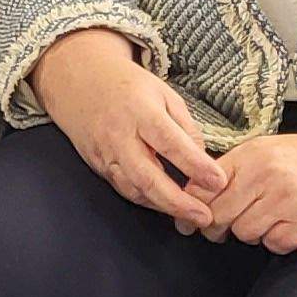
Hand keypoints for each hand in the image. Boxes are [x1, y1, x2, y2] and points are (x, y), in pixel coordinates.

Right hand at [29, 27, 225, 229]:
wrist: (77, 79)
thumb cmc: (127, 85)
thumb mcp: (164, 93)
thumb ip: (185, 127)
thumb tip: (203, 161)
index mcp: (140, 111)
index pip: (171, 143)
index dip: (195, 165)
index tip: (219, 181)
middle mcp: (118, 135)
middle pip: (147, 176)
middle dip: (177, 202)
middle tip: (204, 217)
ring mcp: (104, 153)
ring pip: (133, 189)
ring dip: (162, 206)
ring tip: (190, 216)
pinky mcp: (96, 164)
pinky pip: (122, 187)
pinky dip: (145, 199)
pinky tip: (164, 204)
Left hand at [198, 134, 296, 252]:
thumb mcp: (272, 152)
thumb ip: (236, 171)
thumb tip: (197, 196)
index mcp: (253, 154)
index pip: (204, 186)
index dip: (194, 207)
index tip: (190, 219)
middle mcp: (266, 175)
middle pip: (218, 215)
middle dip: (217, 227)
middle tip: (220, 231)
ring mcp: (286, 201)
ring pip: (244, 233)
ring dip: (253, 232)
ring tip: (272, 218)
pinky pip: (273, 244)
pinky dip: (279, 241)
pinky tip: (293, 226)